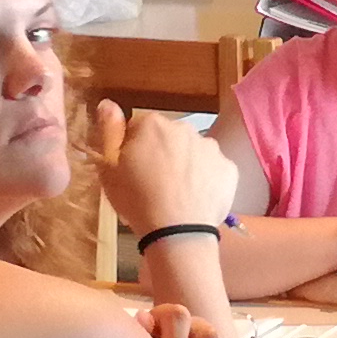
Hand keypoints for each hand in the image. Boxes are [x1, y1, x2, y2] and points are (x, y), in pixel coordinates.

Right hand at [88, 102, 232, 238]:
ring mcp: (211, 148)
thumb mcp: (109, 169)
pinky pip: (213, 170)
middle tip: (153, 184)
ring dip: (184, 165)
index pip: (138, 129)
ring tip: (175, 194)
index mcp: (153, 124)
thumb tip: (108, 104)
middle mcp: (185, 128)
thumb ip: (108, 131)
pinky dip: (205, 180)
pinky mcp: (229, 169)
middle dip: (161, 154)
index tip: (131, 171)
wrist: (177, 233)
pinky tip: (194, 199)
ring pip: (192, 152)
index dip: (132, 150)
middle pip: (167, 138)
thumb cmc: (137, 200)